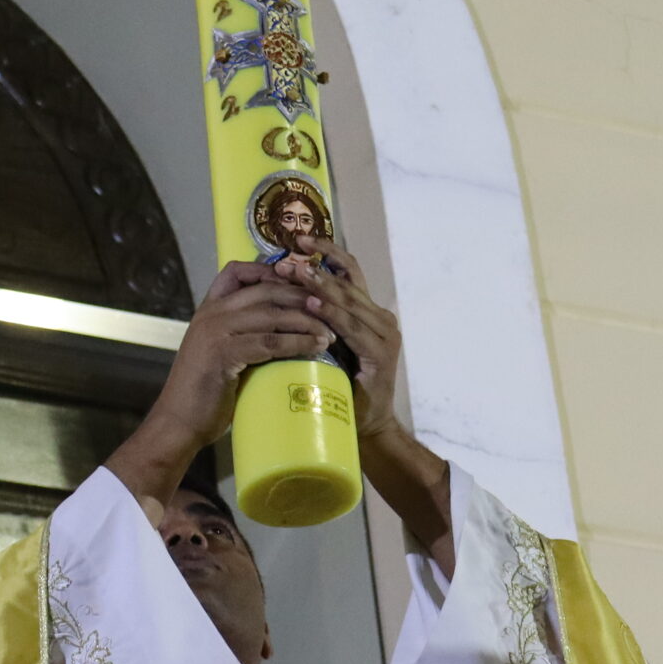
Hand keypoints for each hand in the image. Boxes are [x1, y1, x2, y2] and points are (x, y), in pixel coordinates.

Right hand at [105, 260, 332, 503]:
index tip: (299, 284)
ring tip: (331, 333)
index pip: (237, 271)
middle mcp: (211, 313)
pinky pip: (270, 341)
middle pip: (265, 290)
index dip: (270, 271)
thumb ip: (242, 333)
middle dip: (302, 296)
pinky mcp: (224, 354)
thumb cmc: (205, 391)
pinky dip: (299, 342)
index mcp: (209, 309)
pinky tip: (317, 347)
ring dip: (307, 321)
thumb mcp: (220, 351)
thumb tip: (283, 327)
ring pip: (272, 314)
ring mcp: (215, 332)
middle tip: (331, 308)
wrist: (181, 421)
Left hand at [290, 237, 405, 440]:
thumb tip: (278, 291)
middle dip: (316, 267)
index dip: (326, 253)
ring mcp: (384, 335)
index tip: (299, 238)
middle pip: (347, 282)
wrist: (365, 425)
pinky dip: (332, 315)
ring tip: (296, 272)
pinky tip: (312, 306)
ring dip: (321, 285)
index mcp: (367, 311)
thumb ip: (313, 319)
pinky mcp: (381, 355)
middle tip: (287, 256)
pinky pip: (352, 329)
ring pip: (349, 301)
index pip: (348, 273)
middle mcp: (380, 317)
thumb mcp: (324, 344)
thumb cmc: (340, 385)